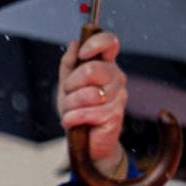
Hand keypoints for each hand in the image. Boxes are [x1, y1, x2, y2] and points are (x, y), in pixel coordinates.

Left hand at [58, 30, 128, 181]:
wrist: (86, 142)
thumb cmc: (78, 111)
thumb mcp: (67, 86)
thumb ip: (70, 64)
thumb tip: (74, 43)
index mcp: (106, 66)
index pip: (110, 43)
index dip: (96, 44)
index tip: (83, 54)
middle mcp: (116, 78)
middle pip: (91, 70)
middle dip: (71, 86)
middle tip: (69, 95)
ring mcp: (118, 96)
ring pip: (87, 94)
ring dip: (70, 106)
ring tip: (72, 112)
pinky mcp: (115, 115)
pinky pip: (87, 113)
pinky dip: (72, 119)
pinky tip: (73, 122)